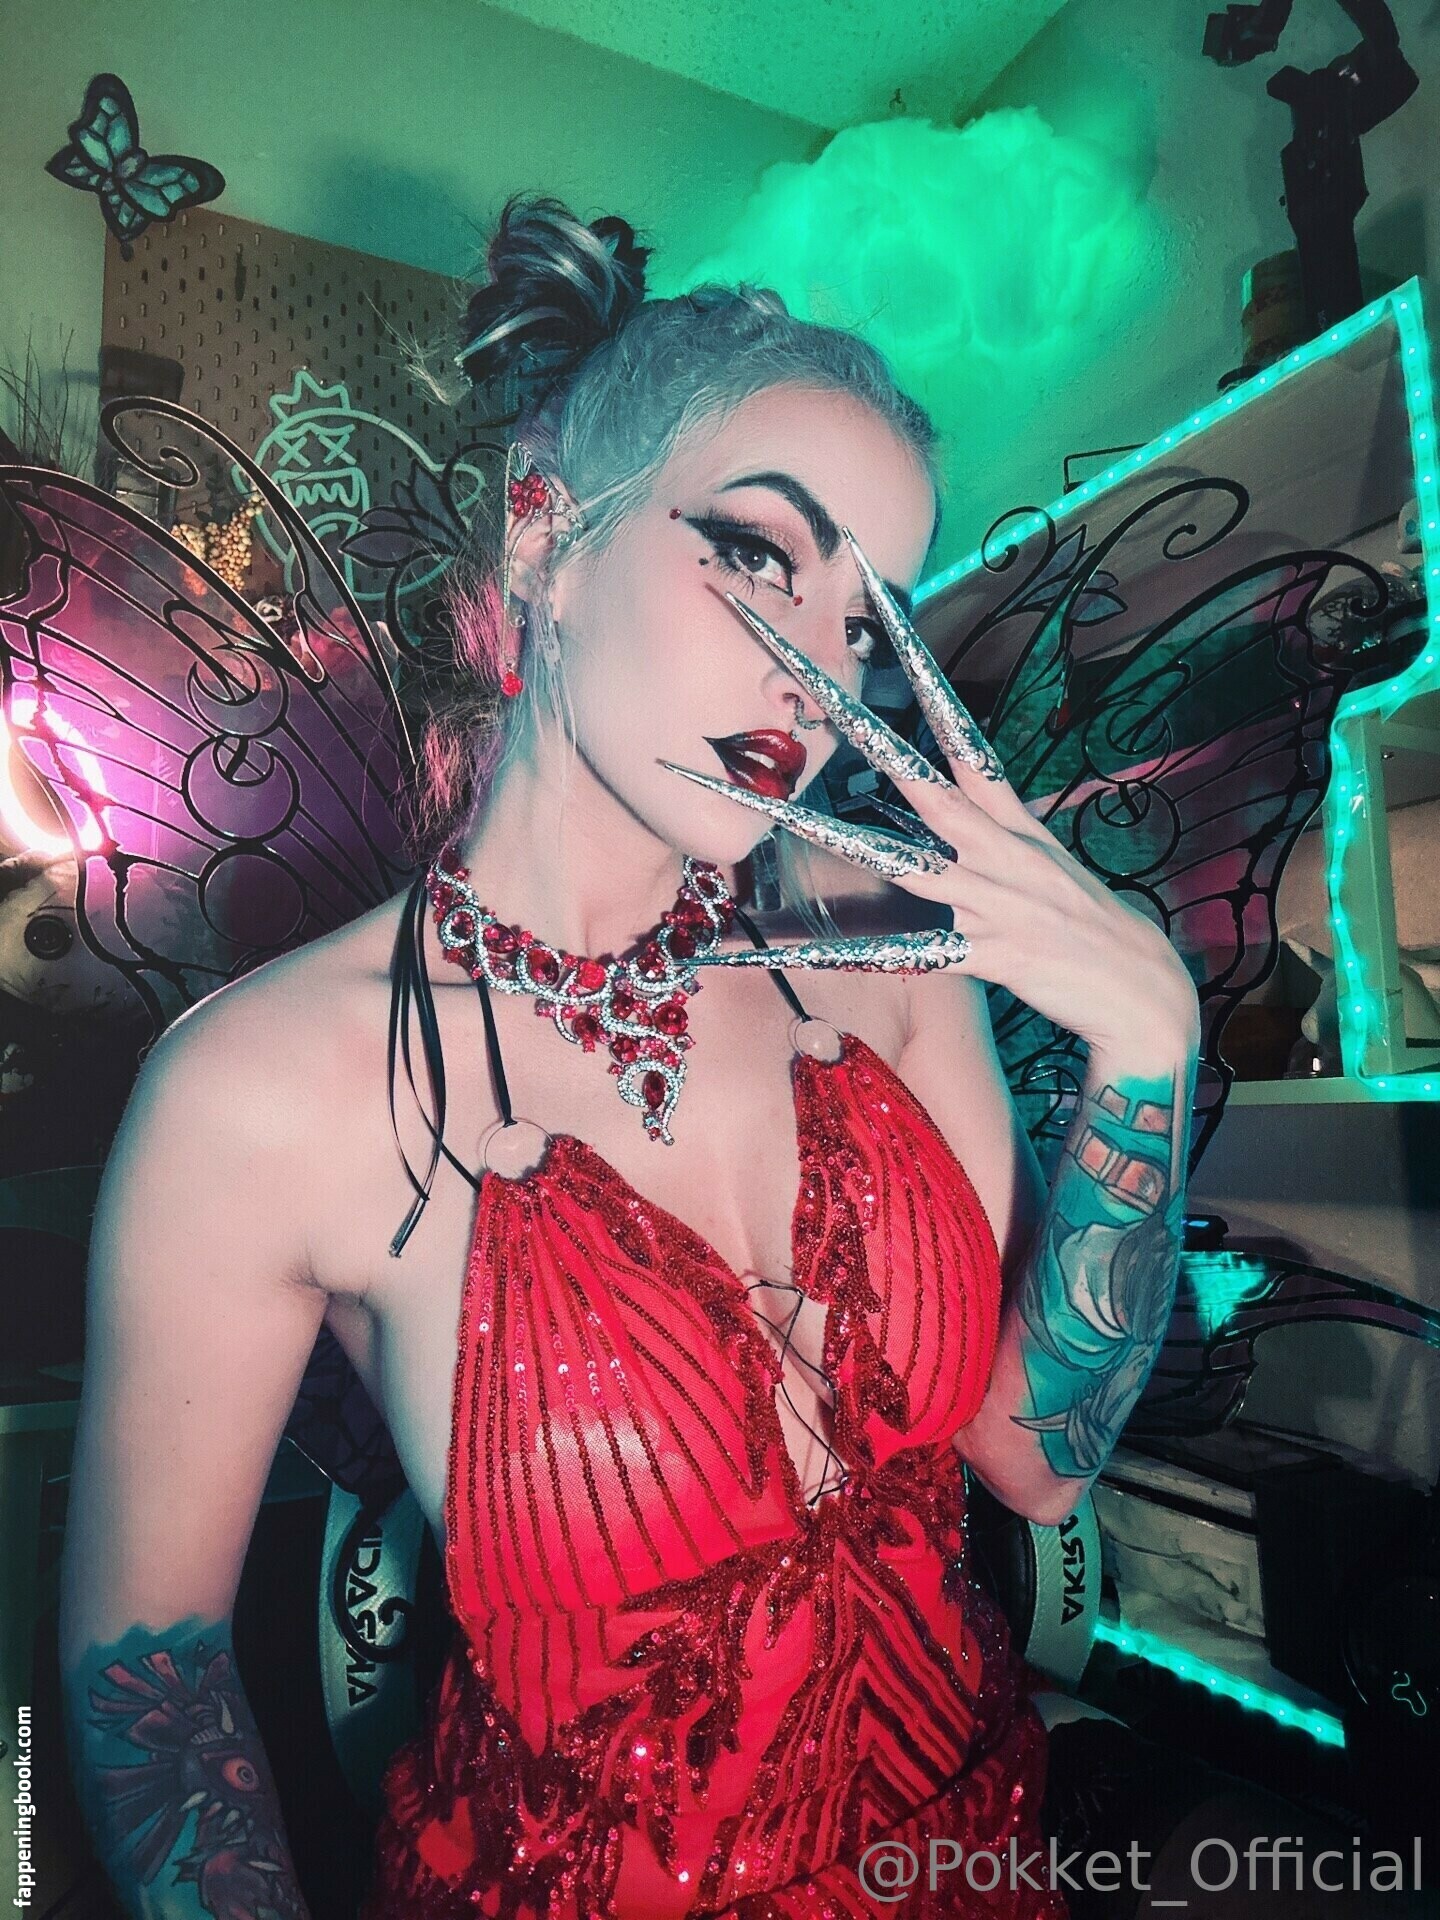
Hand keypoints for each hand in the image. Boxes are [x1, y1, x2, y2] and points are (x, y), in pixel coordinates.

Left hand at [662, 529, 1198, 1065]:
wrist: (1145, 988)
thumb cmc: (1084, 921)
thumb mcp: (1035, 854)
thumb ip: (985, 819)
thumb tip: (933, 788)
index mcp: (1000, 809)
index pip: (949, 717)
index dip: (913, 658)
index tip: (871, 593)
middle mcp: (989, 839)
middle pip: (901, 762)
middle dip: (839, 710)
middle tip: (776, 657)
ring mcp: (985, 894)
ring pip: (885, 852)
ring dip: (810, 828)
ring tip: (746, 799)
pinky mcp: (982, 951)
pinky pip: (893, 953)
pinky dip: (830, 954)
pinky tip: (766, 952)